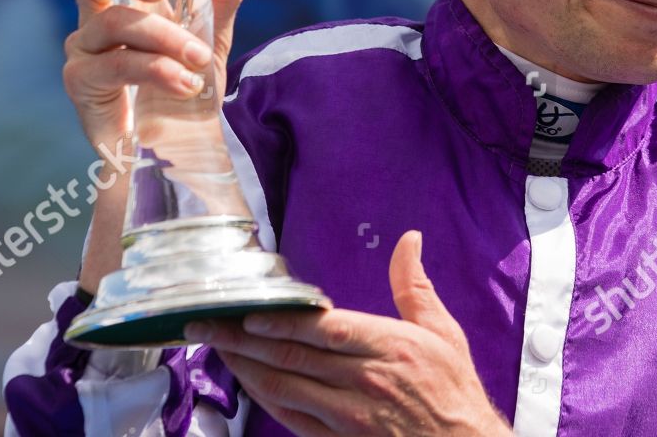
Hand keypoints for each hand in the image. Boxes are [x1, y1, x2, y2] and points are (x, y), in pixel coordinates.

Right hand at [45, 0, 248, 154]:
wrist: (181, 145)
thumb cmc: (188, 82)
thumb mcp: (215, 32)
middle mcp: (95, 11)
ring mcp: (82, 46)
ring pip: (115, 21)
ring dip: (164, 37)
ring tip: (197, 58)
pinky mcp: (81, 82)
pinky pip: (118, 63)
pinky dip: (157, 67)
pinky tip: (182, 80)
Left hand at [191, 231, 512, 436]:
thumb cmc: (453, 391)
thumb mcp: (442, 332)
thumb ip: (414, 285)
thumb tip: (409, 239)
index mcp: (388, 347)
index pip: (323, 331)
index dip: (281, 323)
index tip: (248, 312)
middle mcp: (363, 381)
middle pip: (291, 358)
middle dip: (241, 339)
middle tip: (204, 323)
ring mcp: (348, 416)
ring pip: (282, 388)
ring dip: (243, 367)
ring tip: (214, 345)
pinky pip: (290, 418)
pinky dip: (262, 397)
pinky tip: (245, 379)